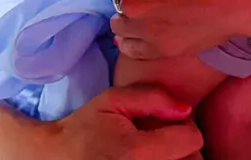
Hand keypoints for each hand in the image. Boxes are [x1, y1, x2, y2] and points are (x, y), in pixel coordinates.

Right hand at [49, 85, 202, 158]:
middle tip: (165, 139)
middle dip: (184, 147)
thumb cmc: (86, 128)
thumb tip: (186, 109)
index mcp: (138, 151)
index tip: (170, 123)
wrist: (58, 158)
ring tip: (159, 152)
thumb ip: (151, 97)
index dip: (185, 126)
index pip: (192, 140)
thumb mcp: (112, 100)